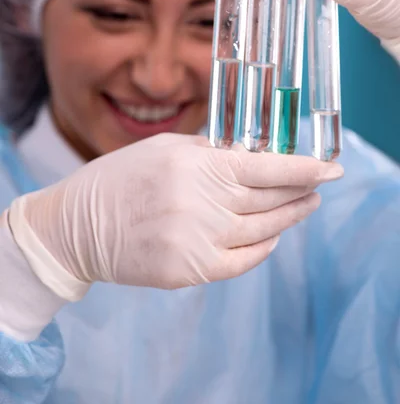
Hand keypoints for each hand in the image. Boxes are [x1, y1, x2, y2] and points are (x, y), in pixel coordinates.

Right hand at [7, 134, 342, 297]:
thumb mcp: (165, 148)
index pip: (265, 168)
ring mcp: (196, 241)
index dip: (303, 169)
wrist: (78, 226)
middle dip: (301, 192)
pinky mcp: (189, 271)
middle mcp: (201, 204)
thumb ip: (211, 154)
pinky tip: (273, 236)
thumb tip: (253, 158)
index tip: (330, 170)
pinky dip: (263, 248)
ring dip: (289, 218)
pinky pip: (242, 261)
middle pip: (268, 199)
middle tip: (319, 188)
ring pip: (262, 230)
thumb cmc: (120, 178)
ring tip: (305, 207)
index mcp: (196, 167)